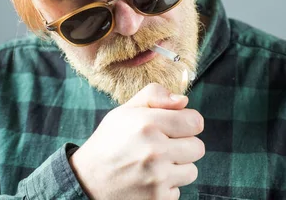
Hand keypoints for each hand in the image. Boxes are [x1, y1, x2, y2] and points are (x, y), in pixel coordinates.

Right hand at [69, 83, 204, 199]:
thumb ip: (154, 96)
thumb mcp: (125, 111)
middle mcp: (155, 150)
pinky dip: (167, 187)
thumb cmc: (109, 142)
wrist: (87, 181)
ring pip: (192, 170)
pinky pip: (178, 190)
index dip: (187, 123)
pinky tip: (148, 180)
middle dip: (184, 146)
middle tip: (162, 147)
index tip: (177, 127)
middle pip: (198, 147)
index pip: (195, 122)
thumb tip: (184, 100)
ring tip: (154, 165)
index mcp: (148, 124)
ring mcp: (157, 178)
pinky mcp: (158, 199)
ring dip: (177, 168)